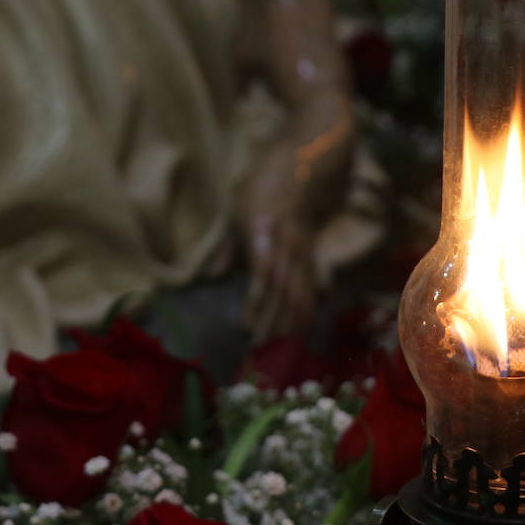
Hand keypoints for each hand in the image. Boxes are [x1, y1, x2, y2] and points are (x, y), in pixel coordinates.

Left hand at [237, 147, 316, 342]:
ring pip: (299, 295)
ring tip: (279, 352)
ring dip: (289, 326)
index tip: (245, 329)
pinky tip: (301, 333)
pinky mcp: (311, 258)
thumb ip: (227, 248)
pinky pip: (310, 290)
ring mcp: (302, 254)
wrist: (299, 171)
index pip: (261, 277)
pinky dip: (305, 314)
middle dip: (272, 325)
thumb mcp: (236, 213)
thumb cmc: (260, 190)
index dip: (255, 304)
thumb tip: (213, 277)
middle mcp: (286, 248)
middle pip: (281, 294)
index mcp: (263, 236)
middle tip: (260, 353)